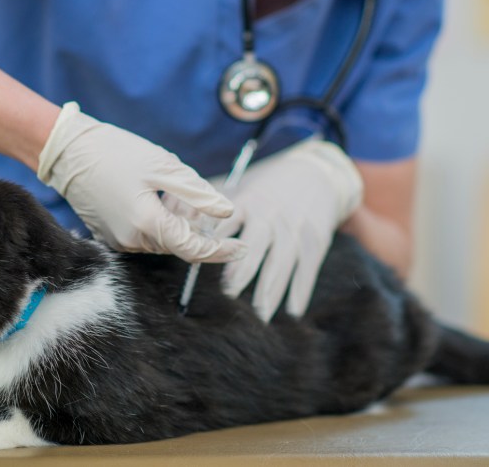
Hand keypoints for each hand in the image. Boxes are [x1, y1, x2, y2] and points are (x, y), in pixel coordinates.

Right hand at [37, 102, 242, 262]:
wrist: (68, 151)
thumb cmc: (116, 152)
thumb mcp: (164, 167)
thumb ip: (198, 194)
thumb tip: (227, 213)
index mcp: (147, 224)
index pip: (194, 248)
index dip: (221, 250)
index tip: (242, 246)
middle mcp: (132, 240)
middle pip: (179, 244)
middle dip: (199, 229)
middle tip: (207, 203)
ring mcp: (118, 239)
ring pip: (162, 240)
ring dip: (179, 223)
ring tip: (180, 194)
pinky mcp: (109, 233)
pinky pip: (144, 235)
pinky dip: (160, 222)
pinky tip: (161, 197)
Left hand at [216, 139, 362, 320]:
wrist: (316, 174)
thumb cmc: (269, 184)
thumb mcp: (241, 185)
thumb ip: (210, 200)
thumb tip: (172, 210)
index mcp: (245, 202)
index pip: (225, 226)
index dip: (213, 245)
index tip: (200, 264)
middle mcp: (269, 216)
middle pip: (254, 245)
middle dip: (241, 271)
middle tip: (228, 295)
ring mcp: (293, 229)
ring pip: (281, 262)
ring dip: (269, 290)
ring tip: (259, 315)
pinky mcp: (315, 240)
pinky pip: (307, 269)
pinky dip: (300, 291)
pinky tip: (292, 312)